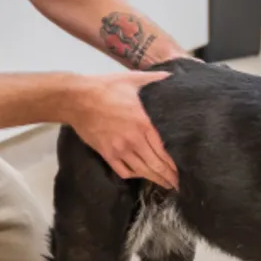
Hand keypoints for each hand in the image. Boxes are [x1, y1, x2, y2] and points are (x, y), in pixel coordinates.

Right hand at [68, 72, 178, 187]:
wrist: (77, 98)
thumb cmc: (105, 88)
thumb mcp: (132, 79)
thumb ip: (153, 79)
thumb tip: (171, 76)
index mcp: (143, 123)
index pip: (164, 150)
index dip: (175, 163)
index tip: (184, 170)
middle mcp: (133, 139)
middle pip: (155, 164)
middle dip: (169, 176)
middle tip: (179, 184)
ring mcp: (119, 149)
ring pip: (141, 171)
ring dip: (155, 179)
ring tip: (165, 184)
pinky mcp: (106, 153)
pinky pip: (123, 171)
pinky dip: (134, 175)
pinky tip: (141, 175)